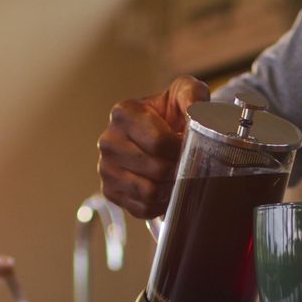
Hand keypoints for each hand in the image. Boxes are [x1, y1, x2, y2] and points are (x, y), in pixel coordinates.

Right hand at [98, 75, 209, 218]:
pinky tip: (164, 187)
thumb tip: (195, 113)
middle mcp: (109, 140)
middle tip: (185, 161)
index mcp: (124, 113)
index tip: (187, 143)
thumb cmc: (172, 114)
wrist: (162, 135)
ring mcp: (106, 168)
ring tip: (175, 173)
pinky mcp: (110, 192)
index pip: (159, 142)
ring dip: (169, 186)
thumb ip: (193, 95)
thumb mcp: (185, 93)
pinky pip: (142, 208)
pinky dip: (159, 203)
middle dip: (177, 168)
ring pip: (148, 191)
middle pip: (156, 169)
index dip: (180, 147)